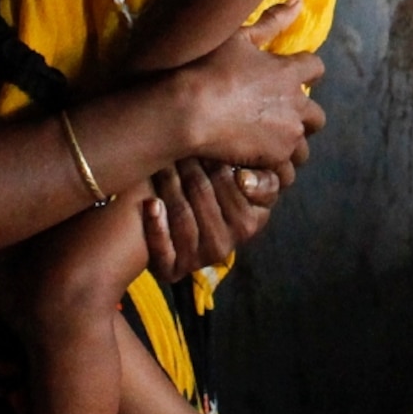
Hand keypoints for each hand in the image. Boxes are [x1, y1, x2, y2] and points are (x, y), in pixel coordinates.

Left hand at [140, 151, 295, 281]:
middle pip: (204, 196)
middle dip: (191, 166)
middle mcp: (225, 244)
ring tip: (161, 163)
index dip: (222, 166)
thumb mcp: (247, 184)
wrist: (176, 229)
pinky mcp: (171, 270)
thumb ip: (261, 178)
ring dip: (170, 185)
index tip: (210, 148)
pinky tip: (152, 204)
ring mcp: (198, 259)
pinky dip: (157, 227)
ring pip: (183, 216)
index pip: (237, 189)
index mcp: (250, 223)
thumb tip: (244, 178)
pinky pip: (164, 251)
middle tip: (178, 143)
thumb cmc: (216, 193)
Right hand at [167, 1, 324, 171]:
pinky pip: (286, 171)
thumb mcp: (239, 37)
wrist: (190, 110)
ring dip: (290, 143)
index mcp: (289, 73)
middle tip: (279, 116)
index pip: (316, 68)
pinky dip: (275, 168)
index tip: (291, 76)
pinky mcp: (274, 158)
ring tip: (266, 144)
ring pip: (303, 146)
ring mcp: (287, 134)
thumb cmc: (209, 67)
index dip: (306, 71)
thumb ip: (272, 21)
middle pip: (318, 115)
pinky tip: (258, 164)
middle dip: (304, 116)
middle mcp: (296, 104)